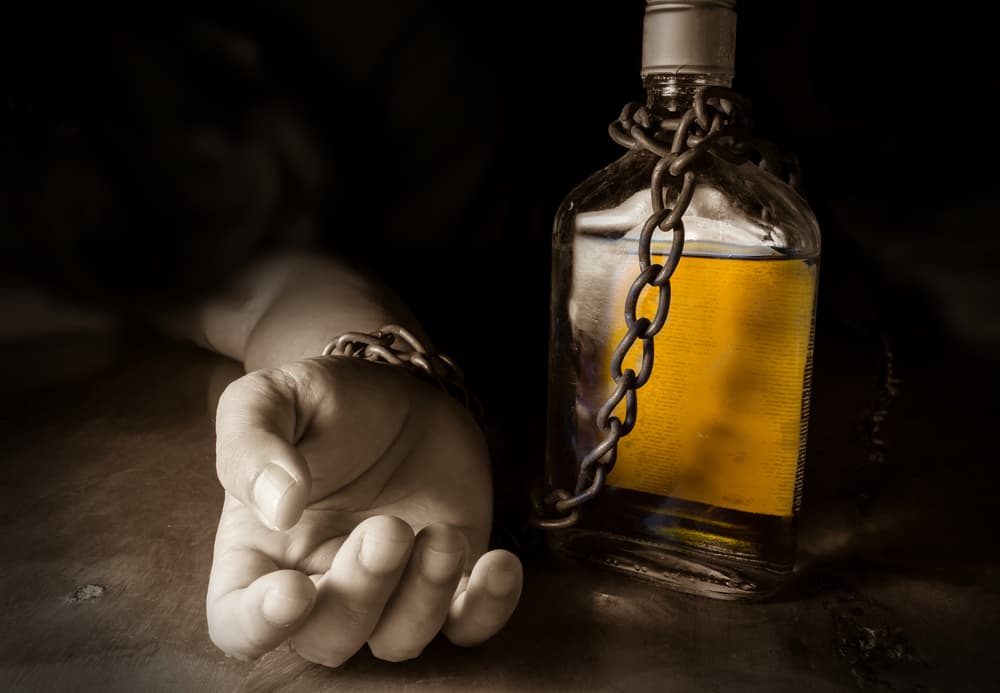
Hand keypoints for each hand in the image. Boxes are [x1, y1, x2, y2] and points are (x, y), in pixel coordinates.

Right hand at [206, 356, 521, 665]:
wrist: (398, 394)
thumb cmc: (323, 404)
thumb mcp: (269, 399)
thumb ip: (252, 444)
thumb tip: (278, 507)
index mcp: (259, 554)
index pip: (238, 623)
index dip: (260, 627)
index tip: (293, 591)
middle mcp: (319, 585)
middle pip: (329, 639)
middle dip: (362, 593)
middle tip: (388, 529)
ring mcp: (388, 589)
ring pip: (399, 640)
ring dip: (425, 598)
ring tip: (443, 535)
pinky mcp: (447, 580)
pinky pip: (468, 625)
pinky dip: (488, 609)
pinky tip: (497, 563)